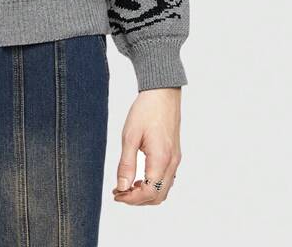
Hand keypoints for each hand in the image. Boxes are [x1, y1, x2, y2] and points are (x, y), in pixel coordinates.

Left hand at [112, 87, 181, 205]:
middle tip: (119, 192)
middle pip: (158, 196)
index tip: (116, 193)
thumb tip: (122, 186)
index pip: (149, 192)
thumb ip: (126, 164)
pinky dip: (153, 185)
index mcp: (161, 159)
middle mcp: (172, 163)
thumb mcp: (130, 136)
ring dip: (146, 193)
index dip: (131, 199)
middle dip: (138, 199)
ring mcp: (175, 159)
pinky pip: (166, 179)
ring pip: (163, 190)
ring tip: (127, 186)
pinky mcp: (174, 155)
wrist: (162, 93)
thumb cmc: (145, 111)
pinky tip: (140, 177)